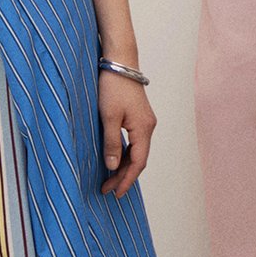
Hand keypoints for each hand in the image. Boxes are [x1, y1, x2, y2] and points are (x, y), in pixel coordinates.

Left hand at [98, 72, 155, 197]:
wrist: (120, 63)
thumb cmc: (113, 87)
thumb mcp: (108, 117)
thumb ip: (111, 142)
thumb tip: (112, 166)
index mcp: (144, 129)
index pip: (138, 163)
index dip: (127, 180)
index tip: (116, 193)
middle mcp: (148, 127)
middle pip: (138, 159)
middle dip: (123, 176)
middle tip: (107, 190)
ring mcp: (144, 122)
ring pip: (136, 151)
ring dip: (123, 165)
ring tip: (108, 179)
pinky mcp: (138, 117)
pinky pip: (133, 142)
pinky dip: (124, 153)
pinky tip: (114, 159)